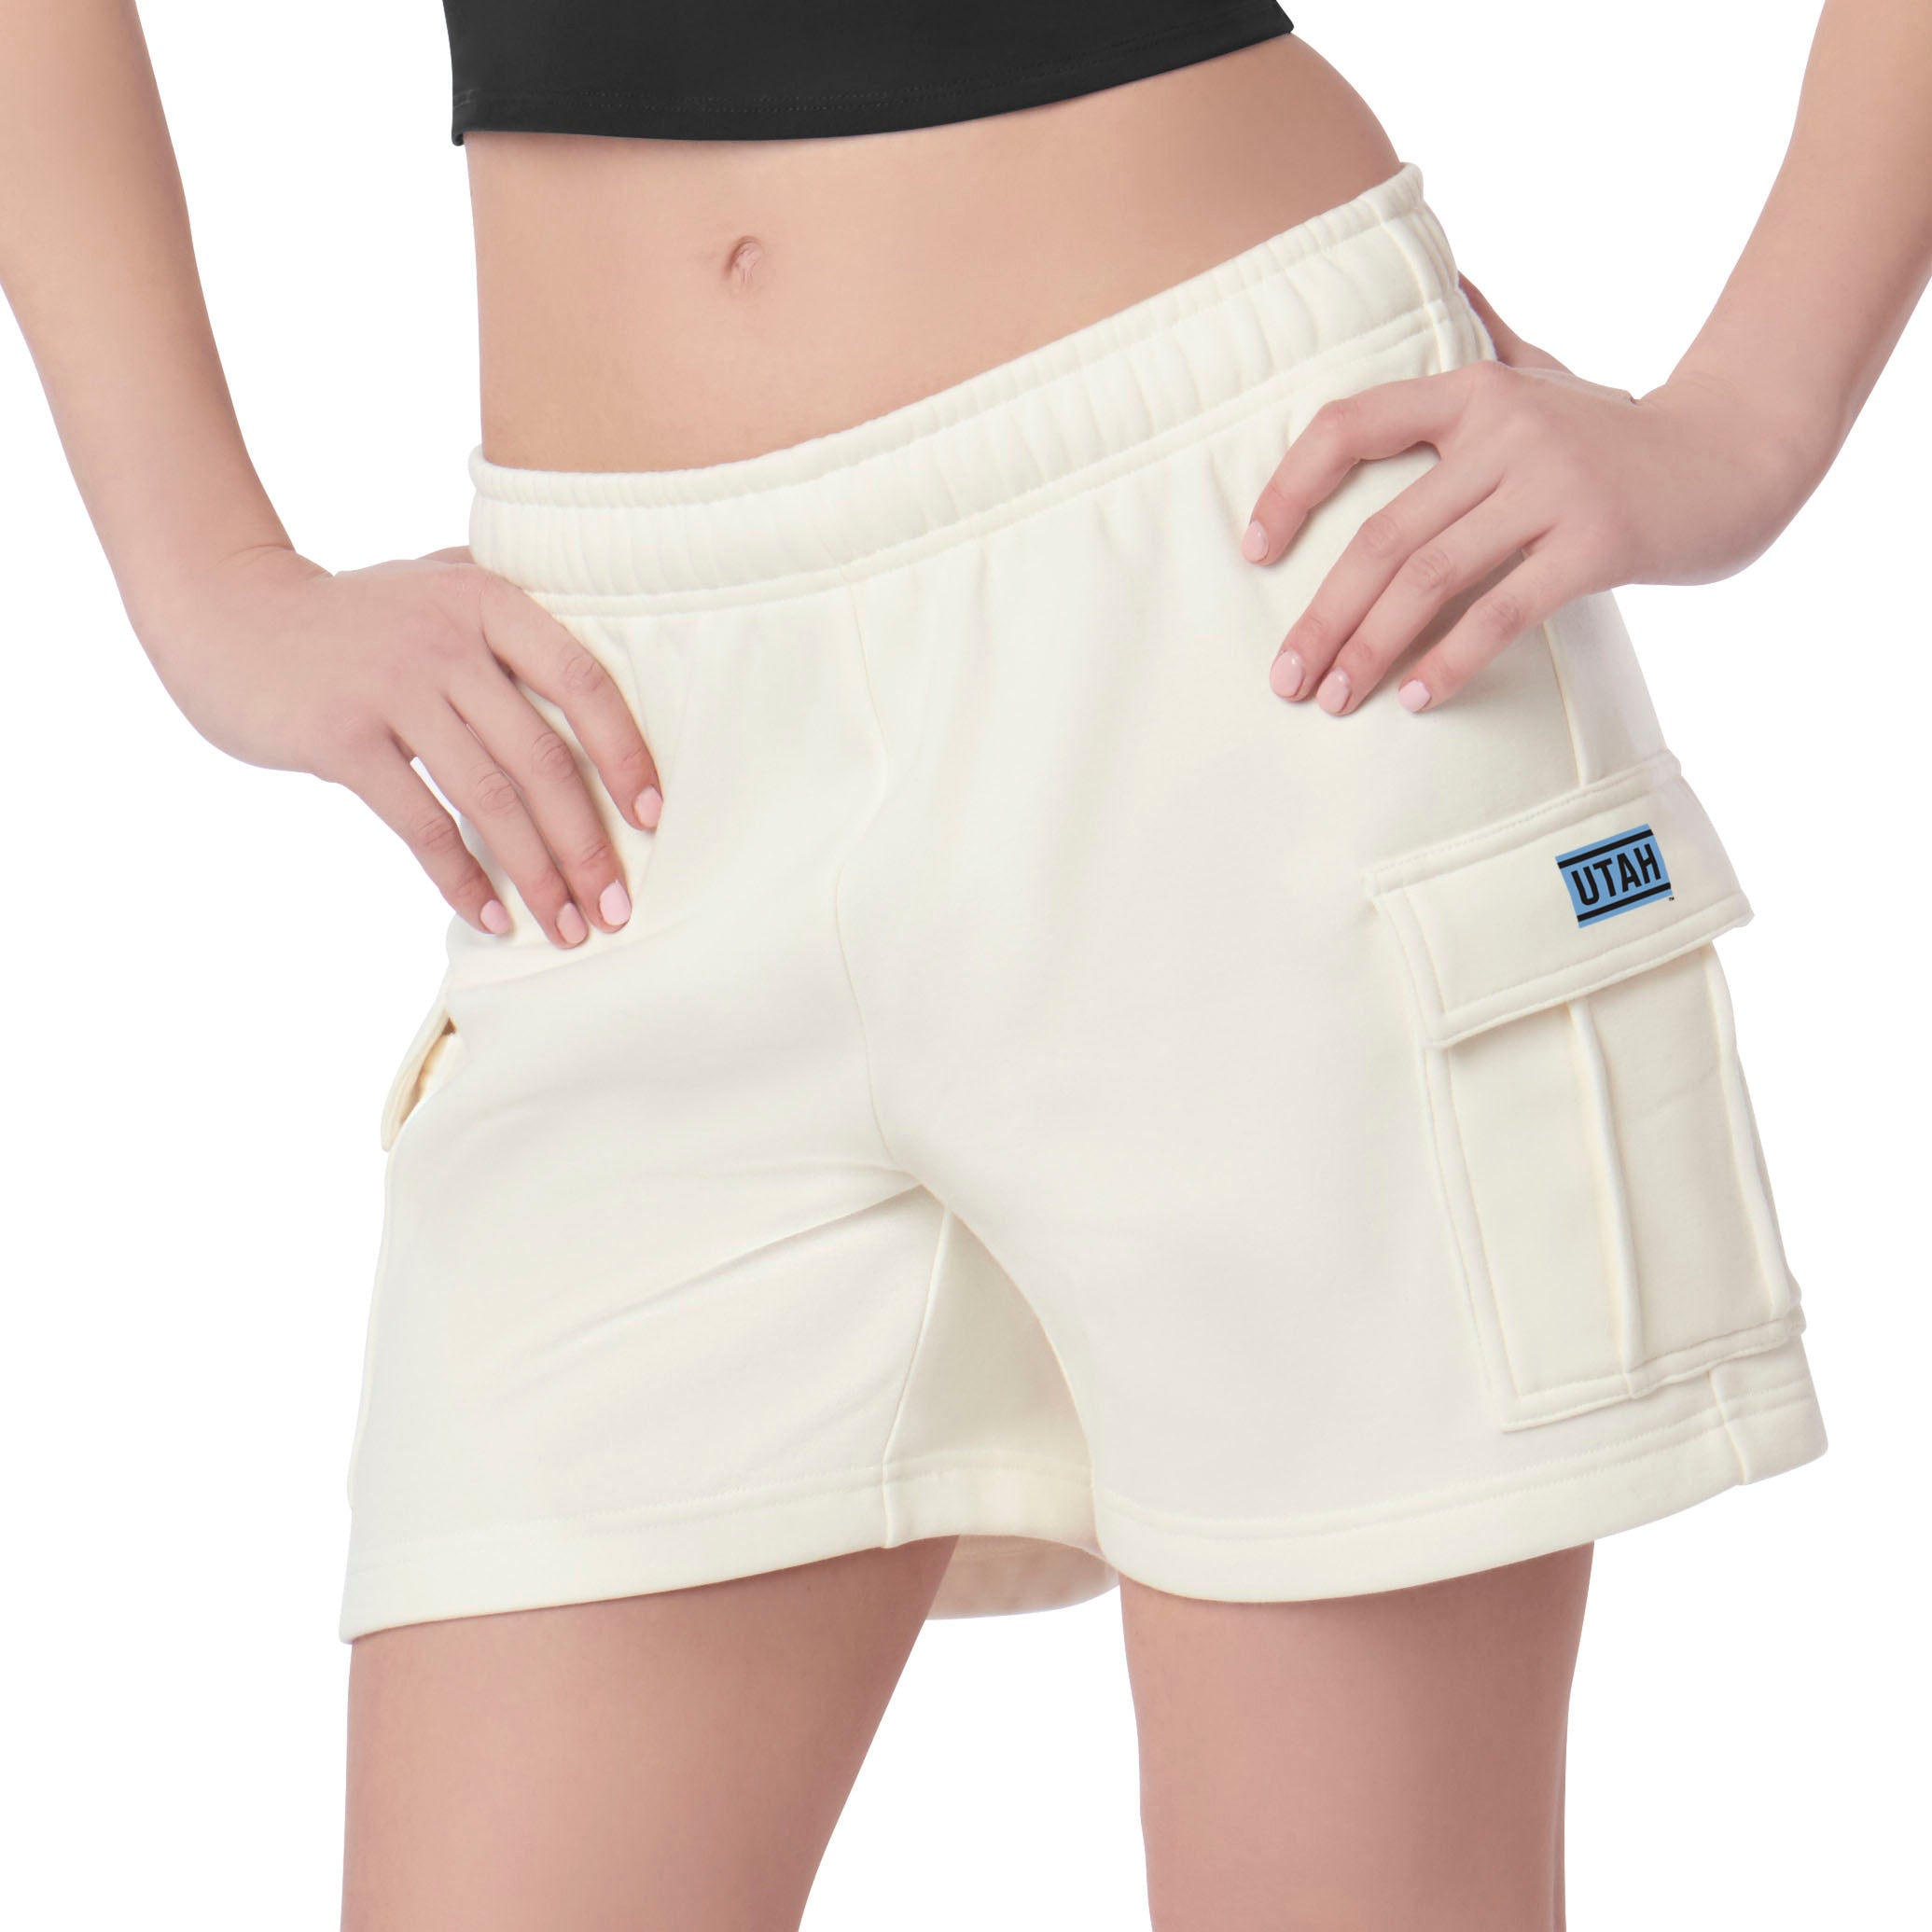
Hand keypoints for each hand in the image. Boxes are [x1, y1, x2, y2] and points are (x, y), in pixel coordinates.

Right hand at [144, 541, 661, 945]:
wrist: (229, 613)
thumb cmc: (357, 615)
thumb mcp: (437, 585)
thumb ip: (509, 609)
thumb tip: (610, 644)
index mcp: (487, 602)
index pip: (583, 681)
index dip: (626, 753)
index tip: (654, 818)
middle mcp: (447, 641)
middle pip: (543, 758)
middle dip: (588, 844)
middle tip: (617, 906)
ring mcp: (392, 688)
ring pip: (490, 799)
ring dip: (537, 874)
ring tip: (567, 927)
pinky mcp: (341, 739)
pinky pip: (420, 824)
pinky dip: (460, 878)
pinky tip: (490, 917)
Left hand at [1240, 275, 1828, 713]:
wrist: (1737, 454)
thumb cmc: (1618, 429)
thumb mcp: (1545, 370)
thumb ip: (1486, 335)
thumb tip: (1444, 278)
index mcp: (1471, 389)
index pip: (1351, 426)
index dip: (1290, 488)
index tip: (1254, 551)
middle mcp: (1504, 430)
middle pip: (1382, 534)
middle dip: (1323, 615)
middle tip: (1286, 678)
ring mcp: (1551, 485)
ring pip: (1429, 578)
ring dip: (1370, 648)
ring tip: (1335, 700)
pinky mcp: (1596, 542)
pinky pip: (1501, 612)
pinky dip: (1451, 660)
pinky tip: (1415, 698)